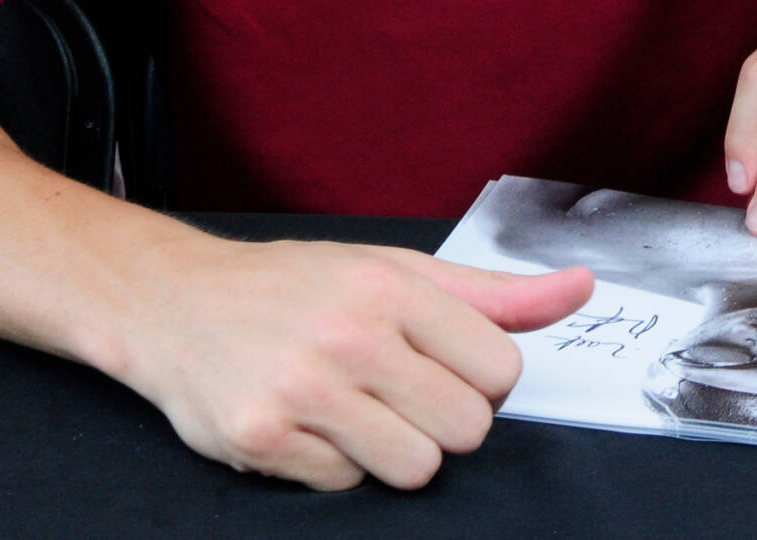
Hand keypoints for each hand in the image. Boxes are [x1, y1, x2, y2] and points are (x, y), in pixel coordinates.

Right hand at [137, 238, 591, 489]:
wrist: (175, 303)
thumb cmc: (297, 287)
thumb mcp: (395, 270)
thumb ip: (493, 295)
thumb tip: (581, 288)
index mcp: (391, 287)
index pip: (502, 372)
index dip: (479, 379)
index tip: (440, 365)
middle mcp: (348, 334)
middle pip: (466, 429)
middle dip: (440, 420)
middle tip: (395, 391)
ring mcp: (302, 389)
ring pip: (415, 468)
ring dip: (392, 449)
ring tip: (353, 410)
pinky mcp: (261, 437)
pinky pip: (347, 485)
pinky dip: (334, 465)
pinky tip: (306, 423)